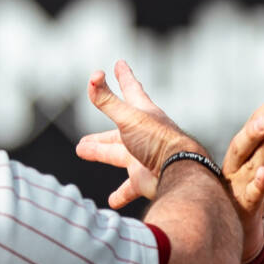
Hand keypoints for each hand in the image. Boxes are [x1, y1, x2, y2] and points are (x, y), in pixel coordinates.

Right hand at [71, 62, 209, 208]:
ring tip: (83, 150)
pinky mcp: (145, 179)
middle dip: (101, 131)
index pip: (131, 90)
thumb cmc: (158, 142)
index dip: (124, 77)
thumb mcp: (129, 118)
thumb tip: (93, 76)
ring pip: (118, 155)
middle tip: (85, 134)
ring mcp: (144, 157)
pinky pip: (129, 187)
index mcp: (144, 115)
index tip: (120, 64)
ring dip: (101, 153)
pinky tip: (112, 200)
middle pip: (118, 130)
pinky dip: (120, 193)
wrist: (181, 174)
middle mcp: (144, 135)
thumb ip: (108, 101)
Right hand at [233, 99, 263, 260]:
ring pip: (247, 166)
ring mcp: (237, 187)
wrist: (244, 228)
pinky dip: (256, 185)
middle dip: (256, 129)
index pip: (257, 124)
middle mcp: (237, 164)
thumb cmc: (258, 187)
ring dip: (259, 149)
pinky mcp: (244, 209)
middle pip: (244, 143)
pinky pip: (249, 196)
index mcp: (246, 149)